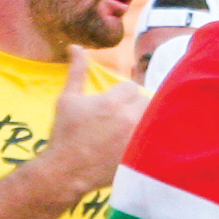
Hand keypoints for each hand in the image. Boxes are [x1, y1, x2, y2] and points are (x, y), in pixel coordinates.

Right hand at [48, 53, 146, 189]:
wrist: (65, 171)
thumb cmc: (64, 133)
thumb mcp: (67, 99)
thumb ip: (76, 71)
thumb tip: (75, 46)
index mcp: (111, 102)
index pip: (131, 87)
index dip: (122, 94)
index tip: (114, 103)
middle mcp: (127, 119)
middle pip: (145, 102)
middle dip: (135, 106)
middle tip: (122, 117)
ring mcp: (135, 139)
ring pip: (152, 120)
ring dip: (144, 121)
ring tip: (130, 129)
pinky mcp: (138, 157)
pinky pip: (153, 141)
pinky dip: (147, 140)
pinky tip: (136, 144)